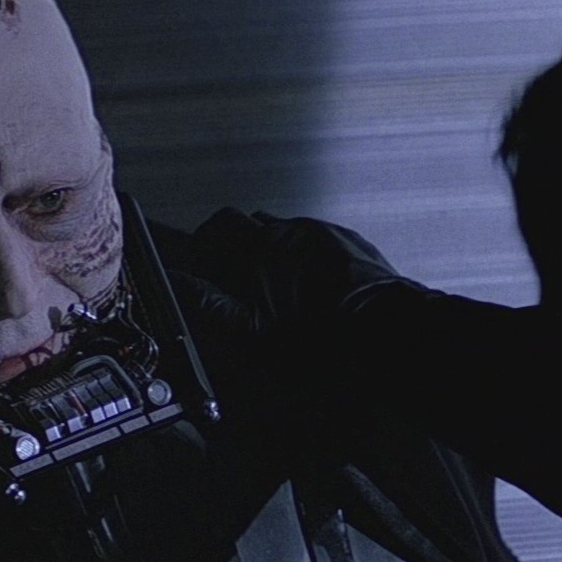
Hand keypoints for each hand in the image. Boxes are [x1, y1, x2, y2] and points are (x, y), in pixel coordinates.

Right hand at [191, 208, 420, 330]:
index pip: (220, 225)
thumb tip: (176, 284)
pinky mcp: (354, 243)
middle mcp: (293, 230)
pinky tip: (317, 286)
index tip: (205, 262)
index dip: (208, 241)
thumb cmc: (318, 336)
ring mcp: (327, 233)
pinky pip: (322, 241)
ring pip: (290, 233)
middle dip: (241, 245)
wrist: (385, 331)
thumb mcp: (254, 330)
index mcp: (262, 246)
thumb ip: (211, 304)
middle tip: (240, 276)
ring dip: (278, 251)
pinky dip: (310, 257)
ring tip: (282, 286)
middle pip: (255, 224)